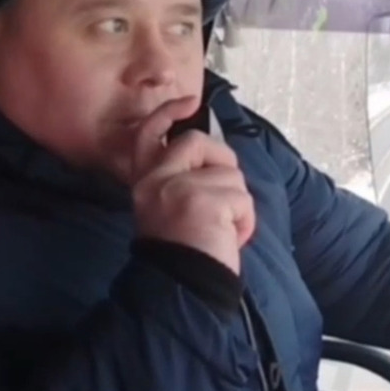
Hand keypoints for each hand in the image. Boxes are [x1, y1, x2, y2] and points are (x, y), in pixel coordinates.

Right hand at [130, 97, 255, 274]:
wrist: (180, 290)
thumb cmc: (183, 253)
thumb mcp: (169, 209)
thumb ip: (182, 180)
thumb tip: (215, 159)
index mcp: (144, 181)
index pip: (149, 134)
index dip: (168, 112)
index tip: (190, 100)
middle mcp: (155, 179)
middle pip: (197, 142)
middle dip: (221, 162)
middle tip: (225, 195)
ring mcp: (178, 187)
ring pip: (229, 174)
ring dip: (237, 203)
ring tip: (222, 231)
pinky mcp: (204, 199)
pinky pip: (241, 198)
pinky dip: (245, 221)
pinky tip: (230, 239)